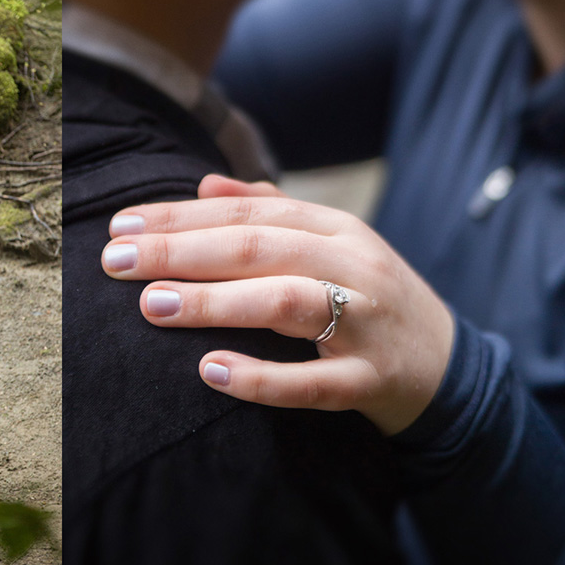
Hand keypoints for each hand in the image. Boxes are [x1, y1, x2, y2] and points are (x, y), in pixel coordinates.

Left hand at [101, 175, 454, 434]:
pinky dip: (261, 377)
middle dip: (180, 250)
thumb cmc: (370, 300)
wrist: (450, 368)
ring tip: (152, 305)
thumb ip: (270, 211)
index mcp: (335, 228)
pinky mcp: (370, 381)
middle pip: (258, 247)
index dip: (180, 215)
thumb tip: (204, 183)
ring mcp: (365, 324)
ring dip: (215, 301)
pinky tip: (210, 371)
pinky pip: (313, 382)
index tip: (121, 227)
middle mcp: (352, 266)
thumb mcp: (331, 245)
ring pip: (286, 302)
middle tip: (115, 261)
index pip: (247, 211)